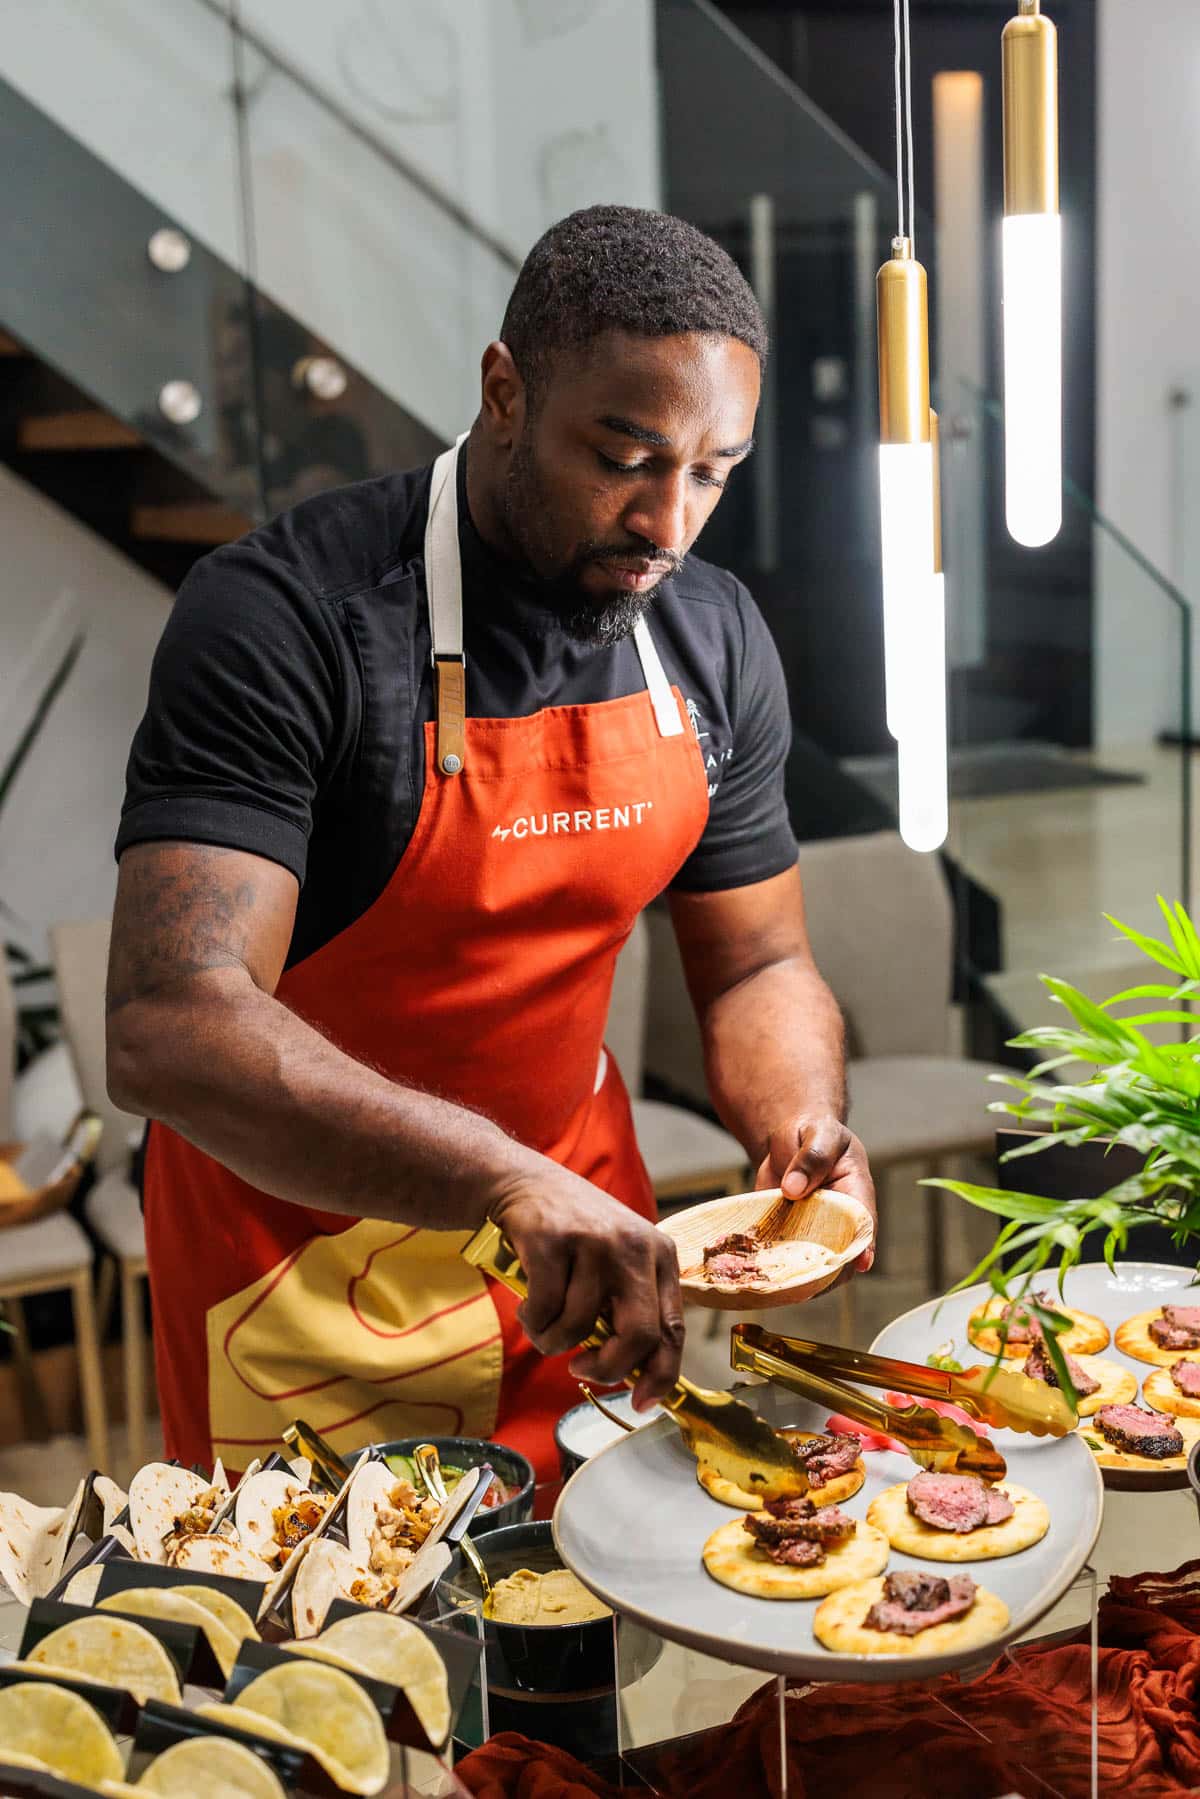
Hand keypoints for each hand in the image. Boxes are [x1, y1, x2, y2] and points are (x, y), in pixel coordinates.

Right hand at [486, 1161, 683, 1409]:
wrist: (525, 1183)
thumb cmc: (575, 1234)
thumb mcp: (619, 1259)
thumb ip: (632, 1306)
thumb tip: (636, 1375)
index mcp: (659, 1254)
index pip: (673, 1329)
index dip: (660, 1375)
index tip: (642, 1402)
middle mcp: (634, 1247)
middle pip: (639, 1335)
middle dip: (608, 1368)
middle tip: (582, 1369)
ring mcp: (594, 1243)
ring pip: (579, 1327)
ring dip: (553, 1341)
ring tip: (544, 1324)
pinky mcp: (553, 1241)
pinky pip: (544, 1310)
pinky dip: (533, 1321)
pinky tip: (529, 1307)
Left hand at [755, 1116, 876, 1272]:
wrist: (790, 1140)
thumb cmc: (814, 1133)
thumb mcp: (818, 1134)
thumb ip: (811, 1158)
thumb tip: (793, 1189)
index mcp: (856, 1191)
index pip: (865, 1223)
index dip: (864, 1245)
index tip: (860, 1263)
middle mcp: (840, 1218)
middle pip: (842, 1253)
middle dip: (828, 1268)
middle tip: (806, 1275)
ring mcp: (815, 1231)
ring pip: (813, 1262)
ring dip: (799, 1272)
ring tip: (780, 1280)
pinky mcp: (790, 1235)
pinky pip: (785, 1256)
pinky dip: (774, 1264)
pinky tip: (759, 1270)